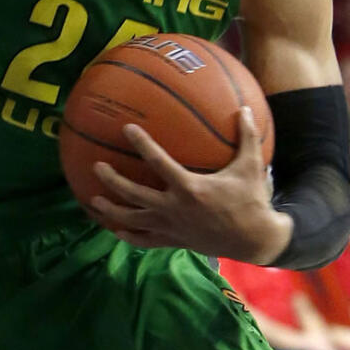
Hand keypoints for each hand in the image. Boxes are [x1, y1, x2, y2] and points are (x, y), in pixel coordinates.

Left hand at [88, 107, 292, 261]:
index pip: (159, 162)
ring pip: (134, 220)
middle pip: (134, 193)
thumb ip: (248, 137)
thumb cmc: (251, 200)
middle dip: (112, 180)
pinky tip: (115, 230)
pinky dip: (130, 237)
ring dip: (111, 211)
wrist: (256, 240)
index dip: (142, 144)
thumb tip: (244, 107)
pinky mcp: (174, 241)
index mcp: (190, 188)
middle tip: (96, 166)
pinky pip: (146, 241)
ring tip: (92, 201)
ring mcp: (172, 227)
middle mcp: (175, 208)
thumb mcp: (251, 167)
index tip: (126, 129)